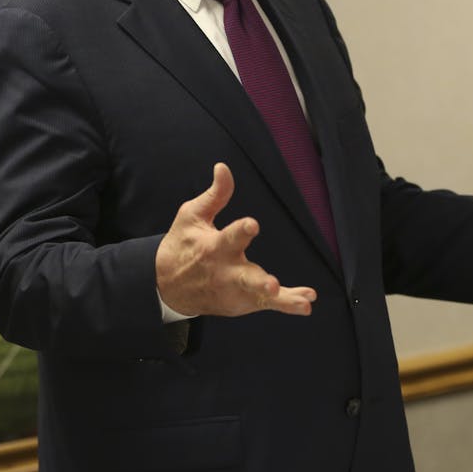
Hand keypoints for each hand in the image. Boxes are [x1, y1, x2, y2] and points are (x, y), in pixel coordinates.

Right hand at [155, 163, 316, 316]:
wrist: (167, 285)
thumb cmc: (182, 245)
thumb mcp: (192, 216)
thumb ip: (215, 194)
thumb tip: (223, 167)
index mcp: (213, 247)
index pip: (230, 238)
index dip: (241, 230)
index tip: (252, 224)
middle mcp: (225, 271)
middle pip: (245, 278)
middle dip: (259, 283)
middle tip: (272, 286)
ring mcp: (235, 289)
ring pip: (261, 295)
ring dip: (282, 300)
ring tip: (302, 303)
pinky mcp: (242, 301)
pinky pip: (267, 304)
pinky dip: (287, 304)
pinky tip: (306, 303)